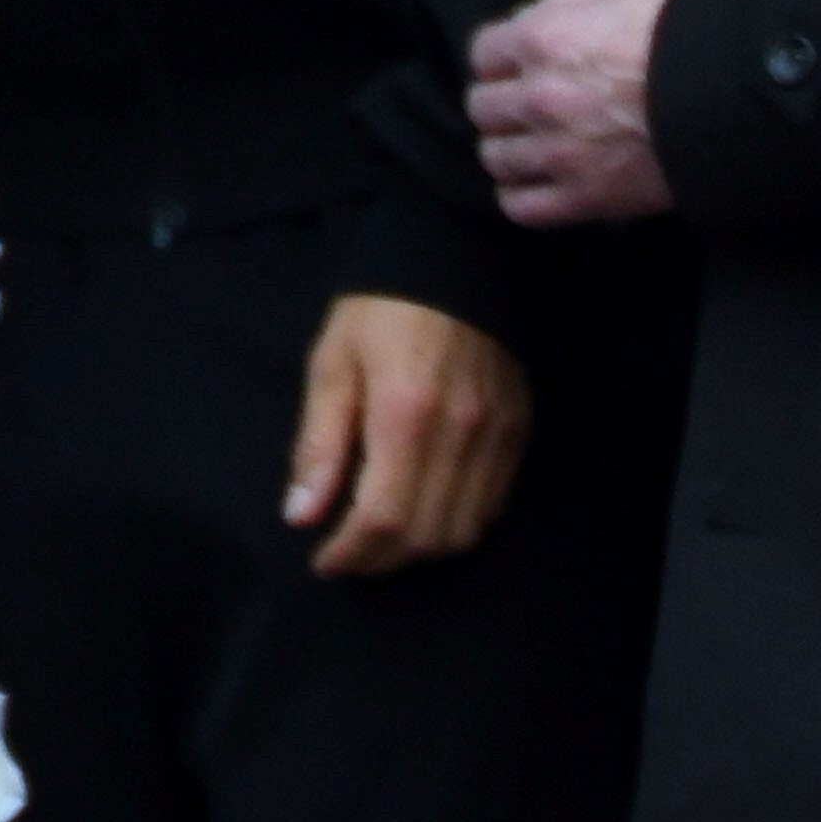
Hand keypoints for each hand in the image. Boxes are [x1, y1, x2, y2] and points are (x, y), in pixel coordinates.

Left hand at [284, 297, 532, 575]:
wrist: (457, 261)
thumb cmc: (382, 307)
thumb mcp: (332, 364)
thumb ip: (319, 444)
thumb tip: (302, 514)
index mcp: (404, 414)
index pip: (383, 517)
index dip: (352, 553)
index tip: (325, 561)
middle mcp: (459, 435)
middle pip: (425, 537)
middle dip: (381, 560)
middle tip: (351, 556)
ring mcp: (495, 439)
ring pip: (462, 533)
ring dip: (419, 551)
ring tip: (384, 542)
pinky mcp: (518, 435)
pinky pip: (490, 508)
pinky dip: (455, 526)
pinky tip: (426, 511)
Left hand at [468, 0, 679, 228]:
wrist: (726, 100)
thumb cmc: (682, 38)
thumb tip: (537, 19)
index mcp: (542, 40)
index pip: (483, 54)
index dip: (499, 60)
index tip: (512, 69)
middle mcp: (539, 98)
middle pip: (483, 108)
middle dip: (499, 106)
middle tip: (519, 110)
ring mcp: (558, 153)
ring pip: (497, 158)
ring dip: (507, 152)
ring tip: (527, 150)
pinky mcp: (583, 198)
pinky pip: (522, 207)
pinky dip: (519, 198)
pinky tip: (532, 187)